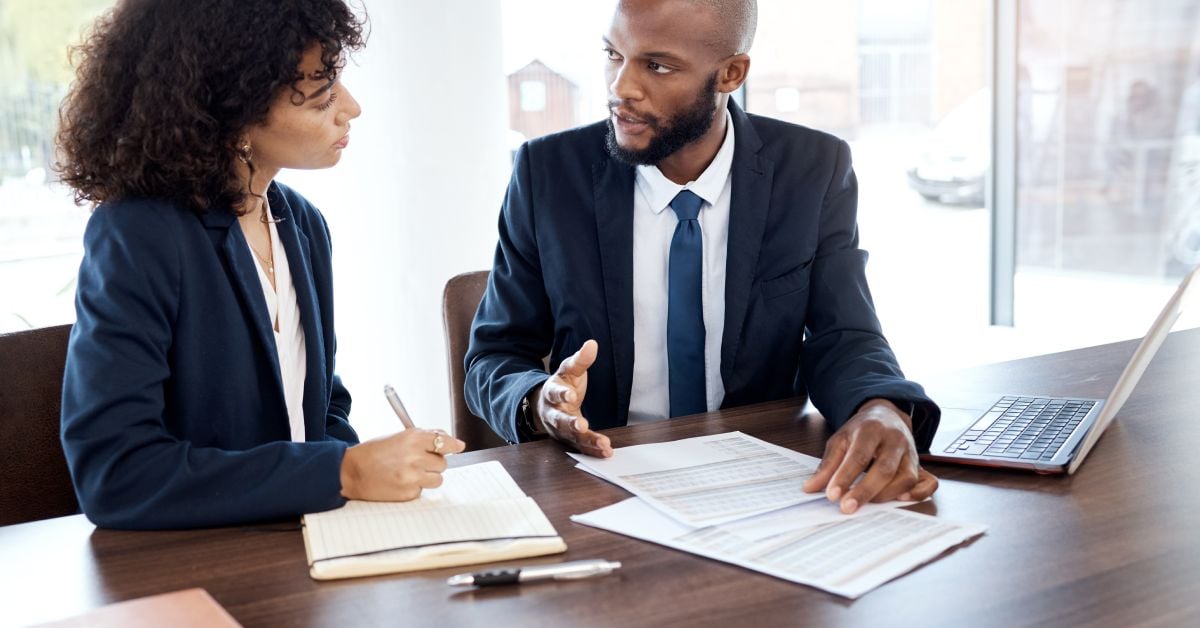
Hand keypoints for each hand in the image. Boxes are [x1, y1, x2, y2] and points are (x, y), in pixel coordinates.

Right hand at [339, 429, 465, 500]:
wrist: (351, 471)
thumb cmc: (375, 452)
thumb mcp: (399, 437)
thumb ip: (424, 437)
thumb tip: (449, 439)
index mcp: (413, 438)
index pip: (444, 442)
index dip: (454, 445)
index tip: (459, 447)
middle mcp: (415, 456)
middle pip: (443, 463)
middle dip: (434, 463)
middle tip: (419, 462)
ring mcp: (412, 476)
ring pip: (437, 479)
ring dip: (428, 476)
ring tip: (410, 473)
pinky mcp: (409, 492)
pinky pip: (423, 490)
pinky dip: (415, 487)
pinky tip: (400, 481)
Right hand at [534, 339, 612, 457]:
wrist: (546, 406)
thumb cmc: (562, 386)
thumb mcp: (569, 371)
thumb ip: (580, 360)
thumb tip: (592, 344)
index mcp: (551, 393)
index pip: (554, 392)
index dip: (561, 394)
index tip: (570, 395)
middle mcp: (553, 413)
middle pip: (559, 420)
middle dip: (570, 423)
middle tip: (581, 426)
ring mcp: (560, 429)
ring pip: (571, 437)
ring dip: (587, 441)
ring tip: (604, 445)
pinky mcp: (569, 440)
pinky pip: (580, 447)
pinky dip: (592, 450)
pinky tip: (606, 452)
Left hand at [802, 399, 938, 513]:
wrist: (887, 414)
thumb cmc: (861, 430)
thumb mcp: (840, 439)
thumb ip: (827, 464)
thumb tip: (810, 488)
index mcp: (871, 429)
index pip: (858, 456)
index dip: (845, 477)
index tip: (832, 495)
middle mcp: (895, 440)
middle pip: (884, 469)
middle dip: (865, 491)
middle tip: (847, 508)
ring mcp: (911, 452)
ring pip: (906, 477)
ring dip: (886, 495)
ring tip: (867, 506)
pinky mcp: (921, 464)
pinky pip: (928, 482)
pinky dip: (917, 494)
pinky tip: (900, 501)